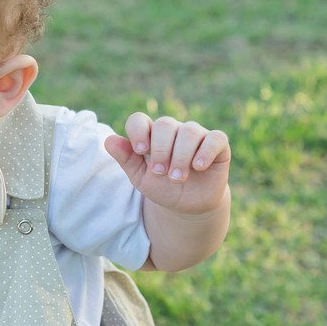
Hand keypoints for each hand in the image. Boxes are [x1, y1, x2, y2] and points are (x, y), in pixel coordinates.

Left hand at [104, 113, 230, 214]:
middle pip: (164, 124)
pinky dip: (205, 151)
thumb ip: (126, 159)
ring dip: (181, 156)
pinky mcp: (217, 145)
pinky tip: (198, 166)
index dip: (138, 131)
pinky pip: (215, 138)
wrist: (187, 205)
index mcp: (150, 135)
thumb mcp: (140, 178)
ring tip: (177, 177)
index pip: (139, 120)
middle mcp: (173, 130)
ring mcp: (196, 135)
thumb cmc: (162, 187)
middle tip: (160, 173)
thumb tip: (108, 140)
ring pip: (189, 131)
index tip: (140, 151)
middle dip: (161, 149)